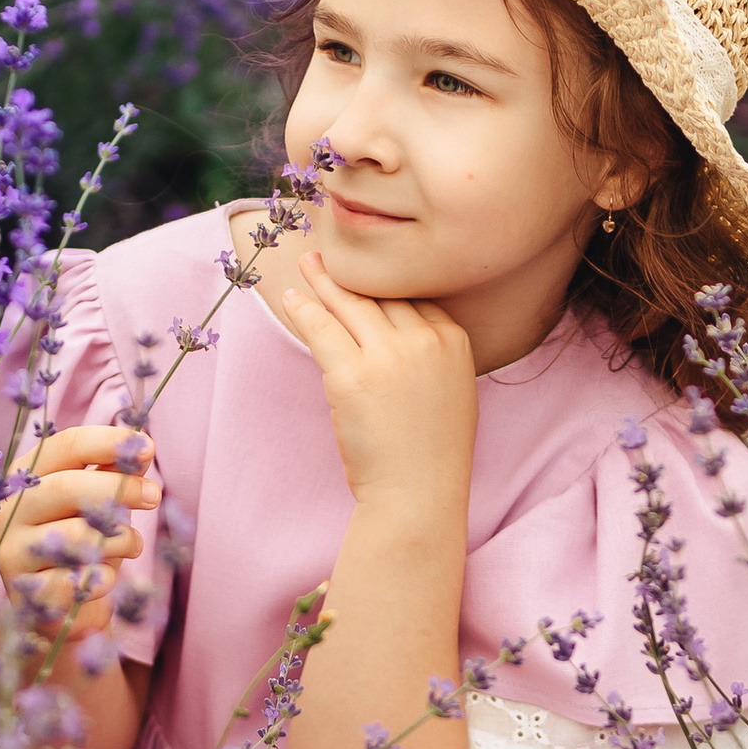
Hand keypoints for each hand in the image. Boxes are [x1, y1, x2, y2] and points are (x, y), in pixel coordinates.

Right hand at [0, 422, 158, 653]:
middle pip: (66, 487)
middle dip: (120, 488)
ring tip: (129, 544)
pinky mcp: (30, 593)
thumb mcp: (99, 499)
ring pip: (78, 536)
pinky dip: (106, 577)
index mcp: (26, 476)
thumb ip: (116, 471)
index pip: (64, 447)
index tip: (147, 447)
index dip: (107, 442)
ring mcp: (14, 553)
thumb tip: (142, 445)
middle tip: (154, 495)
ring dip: (119, 539)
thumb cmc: (83, 539)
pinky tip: (104, 577)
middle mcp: (11, 510)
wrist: (61, 603)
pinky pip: (82, 580)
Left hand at [278, 245, 476, 518]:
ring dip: (324, 281)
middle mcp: (425, 340)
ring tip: (309, 264)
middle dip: (353, 273)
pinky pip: (322, 330)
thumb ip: (432, 356)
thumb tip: (397, 331)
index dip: (386, 285)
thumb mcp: (451, 391)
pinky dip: (304, 310)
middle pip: (381, 294)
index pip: (414, 298)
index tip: (367, 274)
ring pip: (350, 304)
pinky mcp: (352, 375)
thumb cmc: (432, 453)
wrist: (419, 493)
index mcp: (455, 341)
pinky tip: (292, 298)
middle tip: (330, 255)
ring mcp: (388, 356)